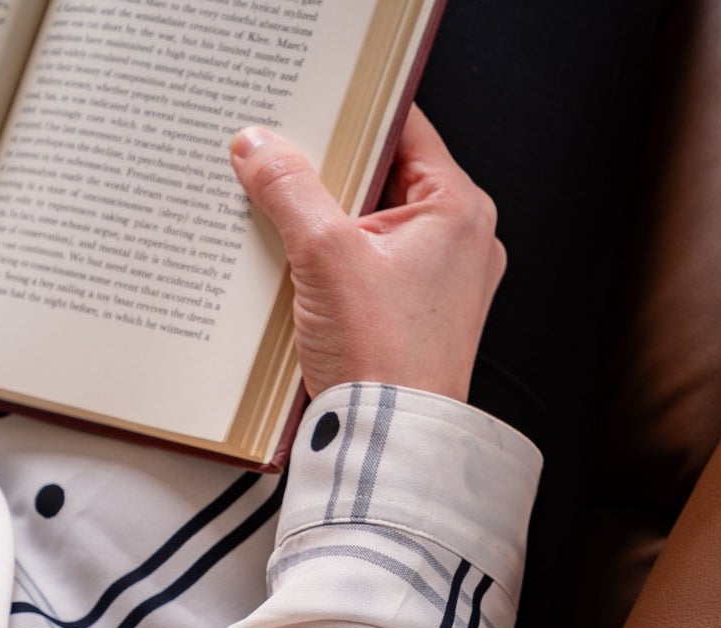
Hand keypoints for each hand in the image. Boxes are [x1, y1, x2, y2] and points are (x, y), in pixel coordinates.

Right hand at [229, 108, 504, 401]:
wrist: (391, 439)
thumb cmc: (383, 358)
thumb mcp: (325, 256)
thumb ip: (289, 189)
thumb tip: (259, 146)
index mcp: (459, 210)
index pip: (406, 126)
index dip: (355, 107)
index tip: (309, 95)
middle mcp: (461, 239)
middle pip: (386, 172)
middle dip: (330, 164)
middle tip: (278, 148)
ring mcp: (441, 277)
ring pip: (373, 217)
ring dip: (325, 211)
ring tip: (277, 201)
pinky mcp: (415, 309)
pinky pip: (371, 259)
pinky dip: (334, 252)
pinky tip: (292, 254)